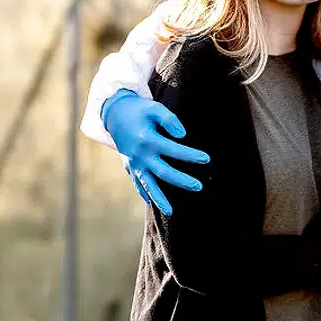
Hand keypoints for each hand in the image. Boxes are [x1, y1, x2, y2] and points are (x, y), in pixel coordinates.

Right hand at [101, 90, 209, 216]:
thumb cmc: (139, 110)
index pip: (173, 150)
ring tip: (171, 212)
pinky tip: (153, 204)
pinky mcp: (129, 167)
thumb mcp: (154, 108)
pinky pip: (138, 184)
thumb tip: (183, 136)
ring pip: (148, 185)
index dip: (190, 155)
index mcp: (147, 139)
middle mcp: (140, 155)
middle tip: (199, 187)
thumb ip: (169, 119)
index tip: (206, 159)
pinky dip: (145, 194)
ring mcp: (134, 163)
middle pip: (163, 172)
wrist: (114, 115)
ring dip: (159, 199)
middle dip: (182, 180)